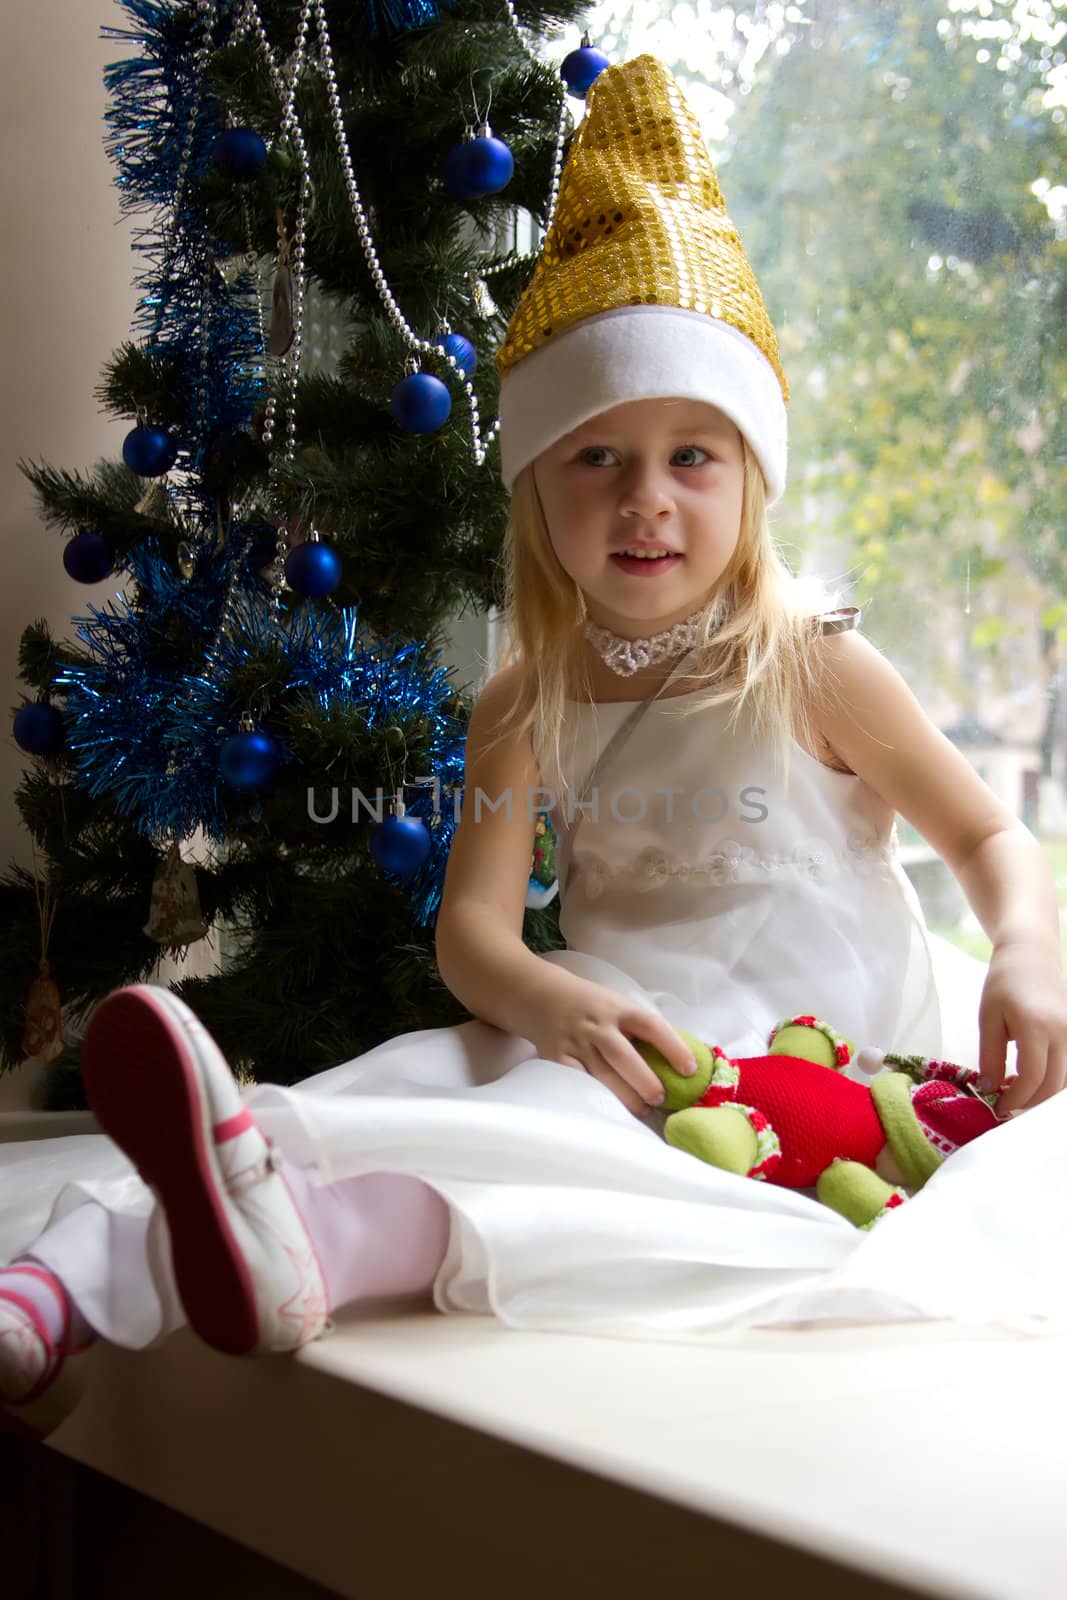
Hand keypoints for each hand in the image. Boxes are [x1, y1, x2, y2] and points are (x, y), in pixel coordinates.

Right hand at [530, 976, 697, 1117]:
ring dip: (624, 1097)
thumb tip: (683, 1058)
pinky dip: (593, 1097)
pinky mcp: (557, 1059)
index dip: (673, 1047)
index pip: (651, 1026)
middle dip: (644, 1081)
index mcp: (620, 1009)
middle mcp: (598, 1026)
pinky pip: (577, 1082)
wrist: (541, 997)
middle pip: (623, 1056)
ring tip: (641, 1110)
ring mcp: (576, 1044)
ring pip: (601, 1075)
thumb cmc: (592, 1006)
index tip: (690, 1069)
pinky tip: (608, 1109)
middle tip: (661, 1098)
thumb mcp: (617, 1005)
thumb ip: (641, 1029)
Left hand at [977, 942, 1066, 1114]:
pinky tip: (1034, 1080)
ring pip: (1066, 1080)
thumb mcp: (988, 1018)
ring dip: (1043, 1094)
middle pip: (1053, 1085)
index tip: (998, 1108)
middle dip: (1030, 1103)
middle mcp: (1065, 1032)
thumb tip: (989, 1090)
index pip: (1032, 1078)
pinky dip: (1054, 1080)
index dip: (1016, 1099)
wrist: (1031, 954)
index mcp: (1037, 1026)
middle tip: (1007, 1107)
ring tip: (1018, 1093)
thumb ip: (990, 1057)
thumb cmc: (1004, 982)